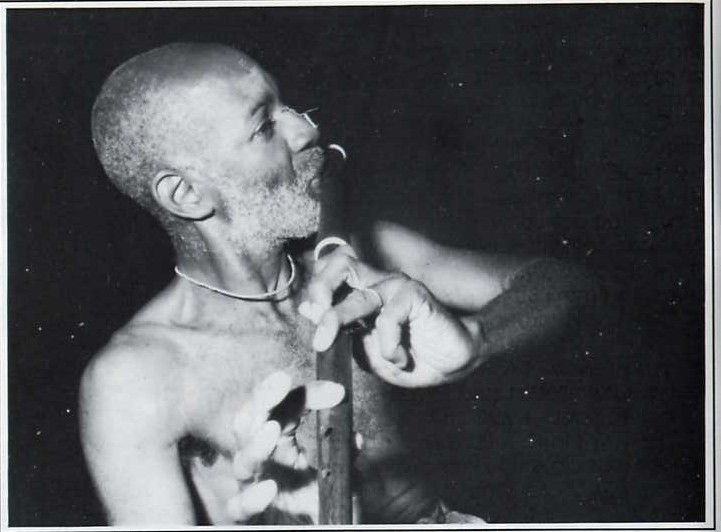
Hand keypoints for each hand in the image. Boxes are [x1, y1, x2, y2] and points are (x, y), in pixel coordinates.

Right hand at [226, 371, 344, 521]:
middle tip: (281, 382)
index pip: (286, 406)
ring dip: (255, 444)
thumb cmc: (315, 501)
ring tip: (272, 430)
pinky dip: (250, 498)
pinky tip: (269, 489)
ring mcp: (252, 485)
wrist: (309, 528)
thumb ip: (343, 455)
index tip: (336, 391)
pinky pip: (239, 506)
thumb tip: (356, 438)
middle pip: (252, 419)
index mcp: (281, 440)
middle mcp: (262, 458)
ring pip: (242, 460)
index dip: (307, 393)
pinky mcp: (250, 516)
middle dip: (264, 398)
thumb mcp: (335, 474)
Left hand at [299, 246, 479, 387]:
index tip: (311, 318)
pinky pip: (388, 316)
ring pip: (359, 293)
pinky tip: (398, 357)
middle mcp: (378, 283)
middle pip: (339, 264)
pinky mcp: (415, 296)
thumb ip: (342, 333)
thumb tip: (310, 311)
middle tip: (317, 320)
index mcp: (364, 292)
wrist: (455, 361)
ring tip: (332, 344)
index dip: (316, 290)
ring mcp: (397, 287)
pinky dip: (387, 343)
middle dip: (320, 289)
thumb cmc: (413, 356)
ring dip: (339, 320)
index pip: (331, 271)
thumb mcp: (367, 353)